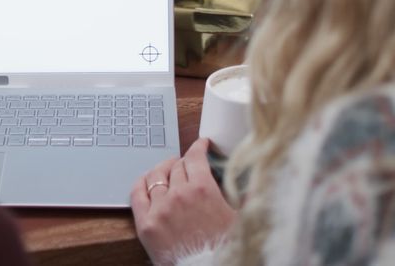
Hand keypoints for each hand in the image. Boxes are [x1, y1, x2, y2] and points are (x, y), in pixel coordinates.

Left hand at [130, 138, 236, 264]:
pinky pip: (137, 193)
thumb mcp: (241, 221)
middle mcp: (179, 194)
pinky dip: (141, 183)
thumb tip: (257, 184)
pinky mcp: (146, 223)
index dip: (198, 147)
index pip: (195, 157)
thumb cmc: (224, 249)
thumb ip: (246, 198)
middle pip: (176, 166)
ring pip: (156, 176)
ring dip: (162, 170)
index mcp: (203, 190)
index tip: (200, 145)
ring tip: (167, 171)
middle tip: (187, 164)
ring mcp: (160, 208)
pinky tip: (146, 182)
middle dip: (183, 162)